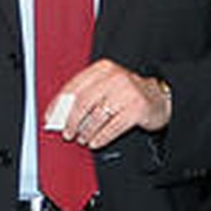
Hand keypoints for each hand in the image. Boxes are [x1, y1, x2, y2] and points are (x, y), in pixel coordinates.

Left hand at [47, 59, 170, 149]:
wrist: (160, 98)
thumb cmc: (127, 93)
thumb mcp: (107, 85)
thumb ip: (86, 94)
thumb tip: (60, 114)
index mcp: (103, 69)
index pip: (73, 86)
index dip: (58, 104)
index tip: (50, 117)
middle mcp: (114, 77)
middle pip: (83, 102)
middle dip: (70, 121)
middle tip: (66, 132)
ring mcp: (127, 93)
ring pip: (97, 116)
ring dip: (85, 131)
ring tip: (82, 138)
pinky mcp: (136, 109)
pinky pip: (112, 127)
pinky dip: (100, 137)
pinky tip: (95, 142)